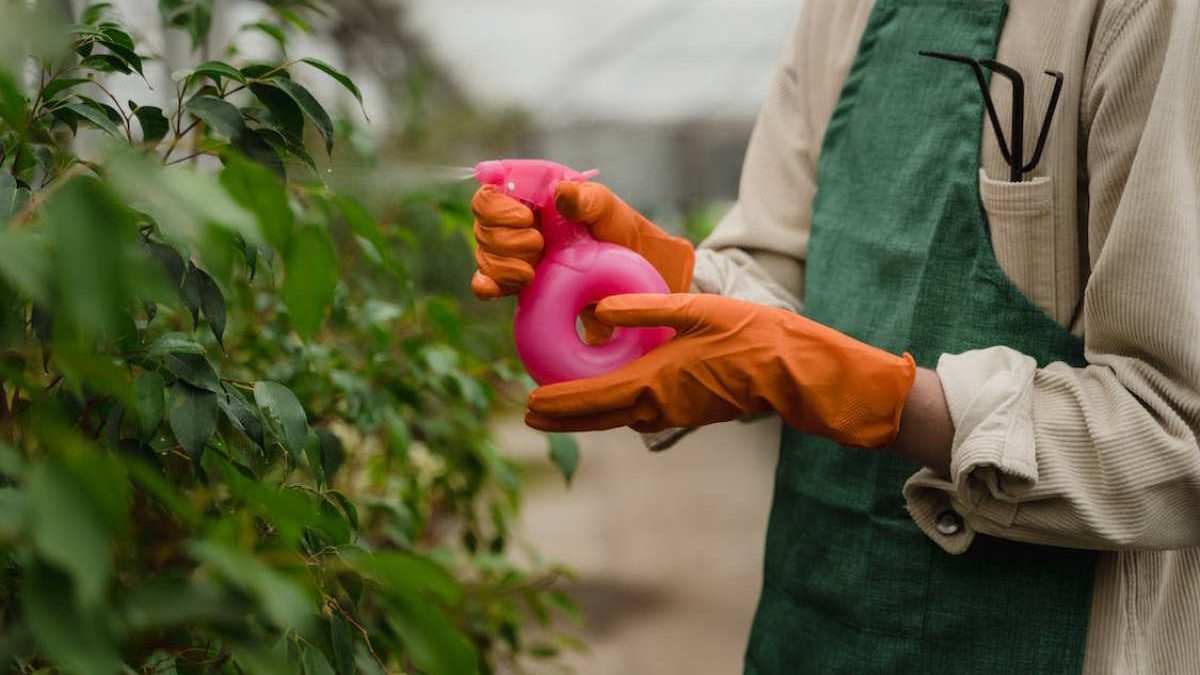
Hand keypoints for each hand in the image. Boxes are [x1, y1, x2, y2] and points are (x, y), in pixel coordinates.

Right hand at [470, 182, 694, 299]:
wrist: (627, 274)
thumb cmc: (617, 230)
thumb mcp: (607, 208)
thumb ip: (585, 199)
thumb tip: (561, 193)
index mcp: (530, 193)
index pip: (490, 191)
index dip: (497, 206)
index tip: (526, 218)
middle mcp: (516, 219)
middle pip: (482, 225)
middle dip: (505, 239)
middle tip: (538, 246)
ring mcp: (513, 251)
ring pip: (483, 253)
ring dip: (503, 265)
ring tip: (533, 271)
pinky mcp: (515, 279)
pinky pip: (486, 281)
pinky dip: (487, 284)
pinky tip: (492, 290)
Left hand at [525, 293, 917, 448]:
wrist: (795, 372)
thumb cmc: (752, 335)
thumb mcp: (697, 311)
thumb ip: (646, 309)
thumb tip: (601, 308)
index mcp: (655, 382)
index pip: (592, 398)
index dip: (557, 404)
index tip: (528, 405)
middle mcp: (659, 405)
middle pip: (598, 417)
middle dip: (563, 417)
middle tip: (531, 414)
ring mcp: (675, 412)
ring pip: (619, 418)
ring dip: (588, 414)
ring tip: (561, 405)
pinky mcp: (690, 411)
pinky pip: (641, 414)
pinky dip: (616, 408)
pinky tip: (611, 395)